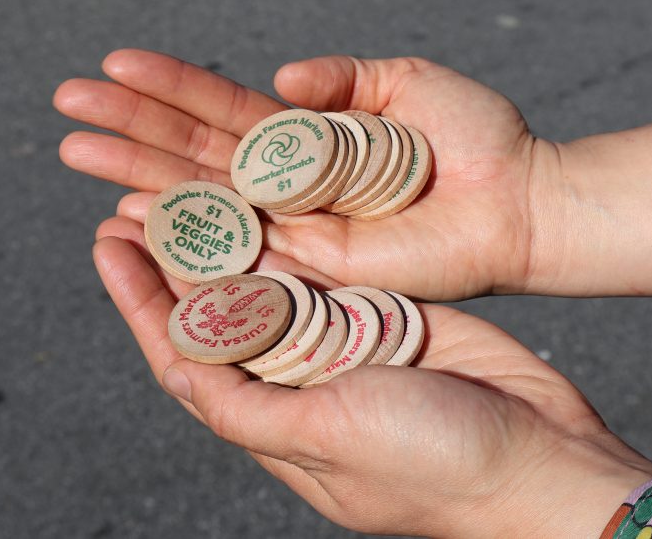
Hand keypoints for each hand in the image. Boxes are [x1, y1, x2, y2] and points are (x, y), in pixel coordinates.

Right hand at [57, 49, 554, 300]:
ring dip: (137, 169)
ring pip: (203, 194)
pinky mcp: (314, 263)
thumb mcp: (404, 83)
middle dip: (130, 125)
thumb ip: (340, 78)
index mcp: (310, 136)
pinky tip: (132, 210)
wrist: (519, 199)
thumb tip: (276, 78)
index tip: (114, 63)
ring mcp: (297, 224)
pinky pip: (240, 243)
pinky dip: (184, 227)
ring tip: (75, 148)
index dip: (170, 85)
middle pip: (196, 150)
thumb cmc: (475, 139)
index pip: (225, 108)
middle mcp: (291, 183)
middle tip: (65, 103)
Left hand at [92, 216, 651, 537]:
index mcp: (274, 419)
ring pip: (272, 282)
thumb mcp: (326, 440)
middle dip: (177, 258)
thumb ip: (245, 406)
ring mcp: (346, 345)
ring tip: (192, 186)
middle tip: (140, 197)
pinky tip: (269, 198)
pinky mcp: (389, 314)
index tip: (109, 242)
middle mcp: (301, 381)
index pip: (186, 354)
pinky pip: (329, 268)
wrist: (542, 457)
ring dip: (231, 238)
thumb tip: (172, 364)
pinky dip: (295, 235)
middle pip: (221, 310)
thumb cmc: (434, 465)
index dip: (141, 301)